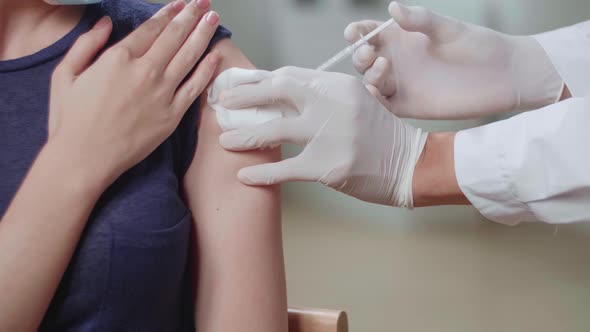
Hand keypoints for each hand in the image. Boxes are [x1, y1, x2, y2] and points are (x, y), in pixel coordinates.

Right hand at [48, 0, 220, 186]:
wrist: (84, 159)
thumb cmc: (70, 119)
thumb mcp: (65, 74)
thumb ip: (86, 44)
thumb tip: (105, 21)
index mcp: (118, 58)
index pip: (151, 28)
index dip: (168, 13)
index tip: (180, 4)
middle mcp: (145, 72)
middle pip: (175, 37)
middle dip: (191, 16)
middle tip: (203, 3)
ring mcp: (162, 94)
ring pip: (189, 57)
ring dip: (203, 34)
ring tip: (214, 18)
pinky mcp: (172, 116)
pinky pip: (194, 88)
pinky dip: (207, 70)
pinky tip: (215, 55)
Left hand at [218, 67, 427, 206]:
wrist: (409, 164)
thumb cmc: (378, 134)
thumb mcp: (354, 102)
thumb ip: (320, 96)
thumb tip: (276, 95)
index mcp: (338, 85)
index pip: (289, 75)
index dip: (258, 80)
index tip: (237, 85)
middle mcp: (334, 104)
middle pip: (278, 92)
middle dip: (244, 97)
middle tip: (222, 104)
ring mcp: (331, 136)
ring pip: (275, 131)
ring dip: (245, 135)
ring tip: (225, 140)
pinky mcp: (330, 167)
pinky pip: (286, 169)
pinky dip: (262, 173)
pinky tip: (244, 175)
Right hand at [344, 2, 562, 118]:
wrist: (502, 76)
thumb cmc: (479, 46)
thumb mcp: (449, 29)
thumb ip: (421, 20)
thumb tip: (393, 7)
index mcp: (401, 37)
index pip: (368, 33)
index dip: (356, 33)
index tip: (354, 33)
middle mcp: (396, 61)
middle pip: (363, 59)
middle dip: (359, 56)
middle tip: (370, 53)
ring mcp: (400, 84)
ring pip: (369, 82)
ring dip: (367, 76)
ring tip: (383, 68)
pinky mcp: (407, 105)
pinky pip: (382, 106)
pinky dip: (374, 101)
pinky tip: (376, 94)